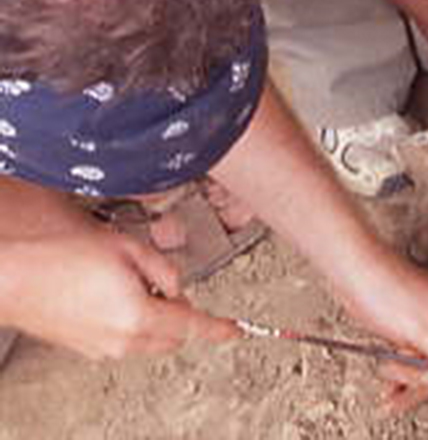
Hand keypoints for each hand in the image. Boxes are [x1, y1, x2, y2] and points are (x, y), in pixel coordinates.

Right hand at [0, 231, 237, 358]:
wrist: (12, 277)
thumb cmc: (61, 258)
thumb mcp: (127, 247)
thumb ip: (164, 267)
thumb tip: (178, 286)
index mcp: (139, 316)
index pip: (193, 326)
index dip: (220, 328)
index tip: (236, 330)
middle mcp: (124, 340)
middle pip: (175, 336)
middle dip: (180, 313)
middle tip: (159, 282)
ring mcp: (104, 349)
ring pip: (151, 340)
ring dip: (156, 319)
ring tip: (128, 284)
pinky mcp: (88, 350)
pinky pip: (126, 340)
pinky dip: (133, 323)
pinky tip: (110, 296)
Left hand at [331, 249, 427, 413]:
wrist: (354, 272)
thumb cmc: (385, 290)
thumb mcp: (425, 331)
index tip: (423, 374)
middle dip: (422, 376)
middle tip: (401, 365)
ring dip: (408, 376)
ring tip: (390, 366)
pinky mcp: (418, 332)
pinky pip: (418, 363)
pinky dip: (403, 372)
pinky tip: (390, 377)